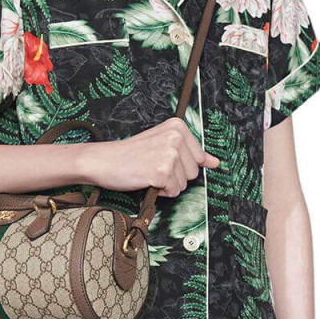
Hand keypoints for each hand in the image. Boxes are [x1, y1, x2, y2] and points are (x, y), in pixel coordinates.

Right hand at [81, 118, 219, 197]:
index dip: (181, 164)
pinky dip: (161, 191)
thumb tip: (215, 162)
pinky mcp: (162, 172)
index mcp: (177, 126)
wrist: (104, 160)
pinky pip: (174, 192)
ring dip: (167, 184)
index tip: (162, 158)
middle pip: (194, 172)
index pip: (199, 157)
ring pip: (184, 184)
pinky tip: (147, 179)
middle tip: (153, 165)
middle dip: (176, 175)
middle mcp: (175, 137)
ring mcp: (169, 154)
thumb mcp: (163, 145)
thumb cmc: (131, 154)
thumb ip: (191, 152)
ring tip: (149, 171)